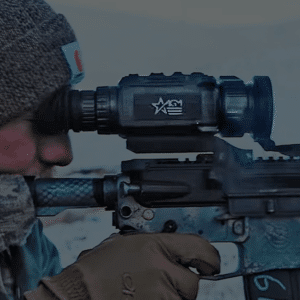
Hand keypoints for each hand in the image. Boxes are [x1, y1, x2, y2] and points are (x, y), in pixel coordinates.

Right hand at [24, 233, 219, 299]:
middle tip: (164, 279)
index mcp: (154, 246)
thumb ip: (154, 244)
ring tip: (148, 291)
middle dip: (181, 282)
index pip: (199, 248)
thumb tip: (175, 249)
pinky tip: (146, 296)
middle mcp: (161, 270)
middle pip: (193, 282)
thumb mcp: (126, 242)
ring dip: (172, 296)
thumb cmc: (97, 268)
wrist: (79, 293)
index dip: (210, 257)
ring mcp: (160, 296)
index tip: (211, 263)